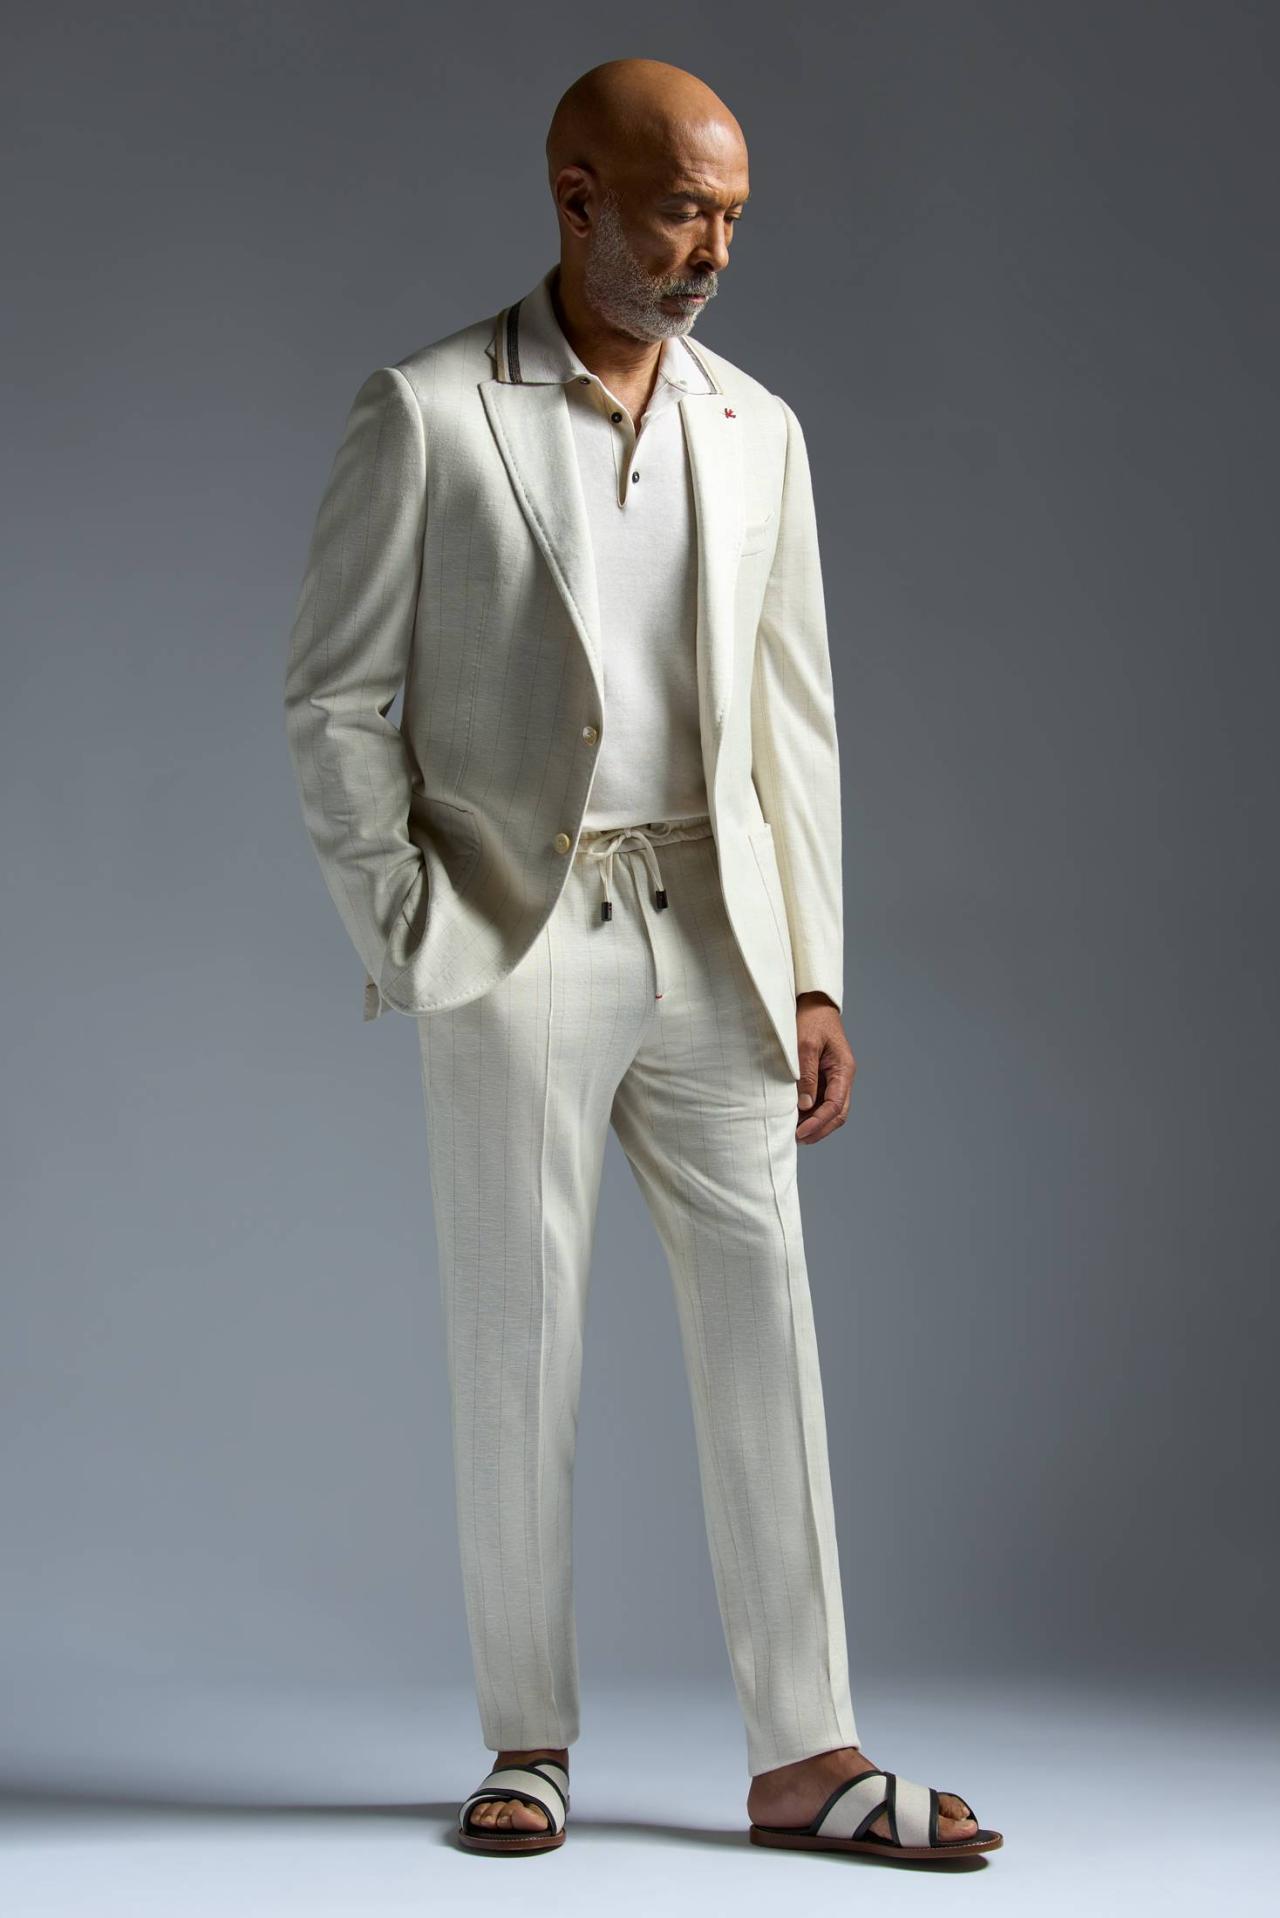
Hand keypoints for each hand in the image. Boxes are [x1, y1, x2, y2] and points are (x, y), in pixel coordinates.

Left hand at [794, 992, 854, 1143]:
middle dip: (819, 1129)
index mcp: (844, 1070)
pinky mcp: (823, 1077)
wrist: (813, 1002)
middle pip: (837, 1113)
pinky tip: (795, 1118)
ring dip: (815, 1123)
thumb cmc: (810, 1019)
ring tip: (793, 1133)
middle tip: (798, 1139)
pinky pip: (821, 1101)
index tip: (801, 1133)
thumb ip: (806, 1076)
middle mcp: (842, 1077)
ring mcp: (834, 1078)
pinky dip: (810, 1113)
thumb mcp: (806, 1045)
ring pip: (830, 1110)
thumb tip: (805, 1106)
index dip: (819, 1123)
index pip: (836, 1105)